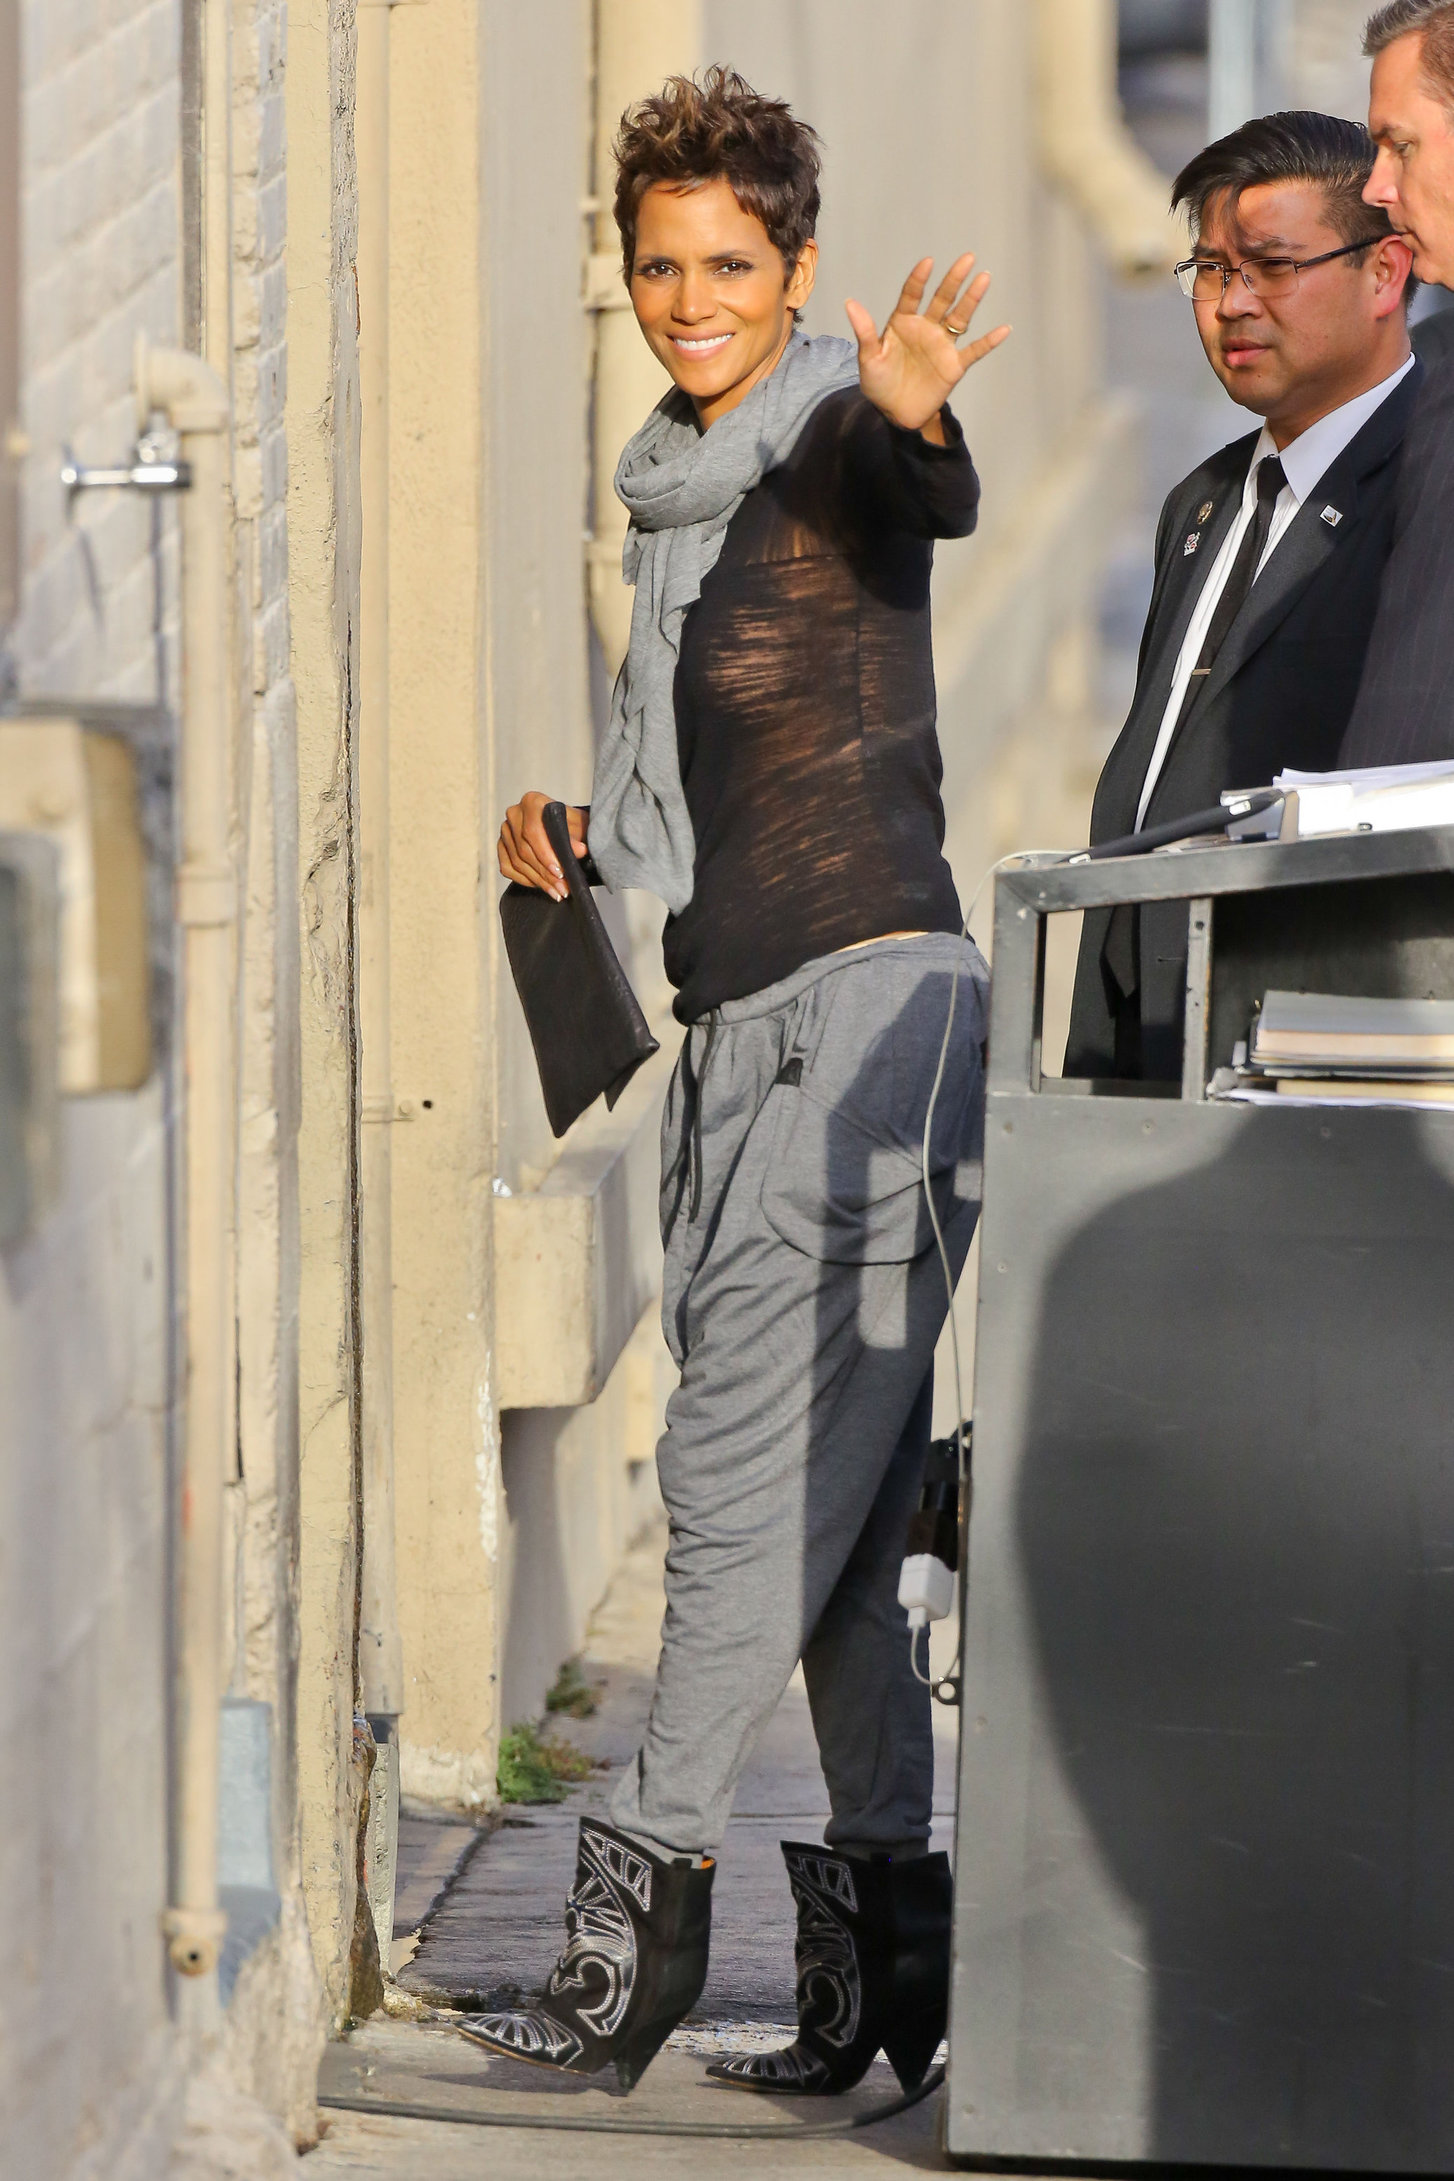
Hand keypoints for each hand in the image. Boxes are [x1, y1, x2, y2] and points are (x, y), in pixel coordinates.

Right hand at [498, 793, 589, 900]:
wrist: (564, 827)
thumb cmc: (572, 825)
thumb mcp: (580, 828)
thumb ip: (578, 838)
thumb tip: (580, 850)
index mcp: (532, 802)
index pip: (533, 831)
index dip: (546, 854)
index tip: (560, 872)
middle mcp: (514, 814)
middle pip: (524, 850)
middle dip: (545, 874)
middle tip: (563, 888)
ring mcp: (505, 831)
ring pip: (517, 862)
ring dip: (538, 881)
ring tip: (557, 892)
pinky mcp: (501, 847)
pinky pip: (508, 868)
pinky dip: (525, 880)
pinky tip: (541, 886)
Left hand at [844, 254, 1010, 437]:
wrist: (895, 413)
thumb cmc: (879, 384)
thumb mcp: (868, 358)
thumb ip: (864, 331)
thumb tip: (849, 303)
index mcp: (903, 323)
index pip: (912, 295)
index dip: (919, 280)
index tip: (928, 262)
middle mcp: (925, 328)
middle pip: (942, 299)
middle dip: (954, 280)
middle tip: (968, 258)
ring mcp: (941, 345)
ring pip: (959, 317)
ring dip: (972, 299)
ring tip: (984, 278)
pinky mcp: (954, 365)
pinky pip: (974, 351)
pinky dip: (989, 341)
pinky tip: (1004, 329)